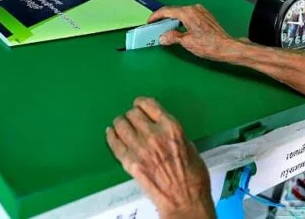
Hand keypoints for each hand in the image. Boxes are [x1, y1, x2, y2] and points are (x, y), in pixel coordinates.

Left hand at [106, 98, 214, 218]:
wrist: (184, 200)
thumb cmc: (193, 177)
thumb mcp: (190, 147)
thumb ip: (174, 135)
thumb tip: (163, 130)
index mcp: (171, 128)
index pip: (149, 105)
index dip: (141, 103)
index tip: (139, 105)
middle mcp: (153, 134)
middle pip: (132, 114)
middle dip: (132, 115)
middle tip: (132, 119)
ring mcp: (139, 148)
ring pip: (120, 125)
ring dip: (121, 124)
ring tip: (121, 126)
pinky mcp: (129, 162)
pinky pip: (114, 143)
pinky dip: (111, 137)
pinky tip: (111, 135)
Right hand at [148, 5, 233, 61]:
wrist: (226, 47)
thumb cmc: (210, 45)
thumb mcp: (187, 42)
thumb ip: (172, 37)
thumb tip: (163, 37)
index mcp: (188, 13)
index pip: (167, 11)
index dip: (156, 16)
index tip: (150, 22)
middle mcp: (194, 9)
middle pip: (174, 11)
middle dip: (163, 19)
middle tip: (155, 27)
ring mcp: (201, 11)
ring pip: (182, 13)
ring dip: (173, 20)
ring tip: (165, 29)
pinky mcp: (205, 16)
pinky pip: (189, 15)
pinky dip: (181, 21)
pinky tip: (179, 29)